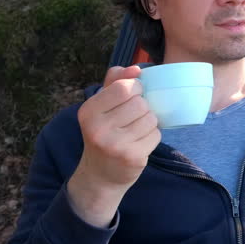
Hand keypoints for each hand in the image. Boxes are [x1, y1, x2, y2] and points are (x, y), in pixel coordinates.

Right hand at [67, 65, 160, 226]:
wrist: (100, 174)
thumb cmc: (103, 133)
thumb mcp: (100, 106)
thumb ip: (115, 82)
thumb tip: (137, 68)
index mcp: (88, 111)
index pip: (124, 87)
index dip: (134, 89)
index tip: (130, 97)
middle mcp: (98, 129)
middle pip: (140, 103)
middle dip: (142, 108)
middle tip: (131, 119)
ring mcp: (116, 145)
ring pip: (150, 118)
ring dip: (148, 122)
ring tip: (135, 131)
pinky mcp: (132, 157)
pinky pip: (156, 135)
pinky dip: (152, 137)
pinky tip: (139, 143)